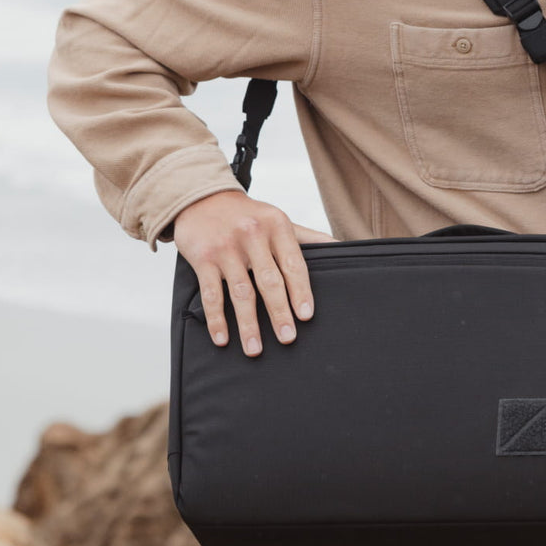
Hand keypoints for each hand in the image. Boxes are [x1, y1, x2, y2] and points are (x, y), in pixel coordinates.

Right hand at [172, 190, 334, 354]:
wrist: (201, 197)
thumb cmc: (248, 215)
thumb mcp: (279, 220)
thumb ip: (310, 238)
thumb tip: (343, 248)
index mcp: (277, 226)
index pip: (294, 264)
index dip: (301, 291)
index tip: (306, 316)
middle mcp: (252, 235)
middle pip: (269, 280)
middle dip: (279, 312)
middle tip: (287, 338)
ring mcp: (226, 247)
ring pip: (241, 291)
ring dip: (248, 324)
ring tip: (255, 349)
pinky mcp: (203, 257)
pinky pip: (211, 293)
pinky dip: (216, 319)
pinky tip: (222, 338)